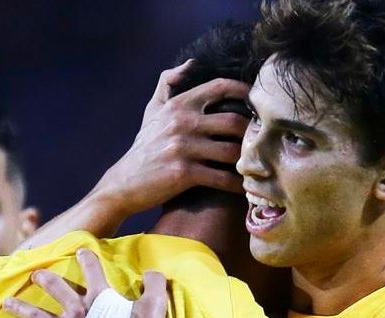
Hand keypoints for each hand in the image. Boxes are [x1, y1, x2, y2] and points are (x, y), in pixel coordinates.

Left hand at [0, 250, 178, 317]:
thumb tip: (153, 273)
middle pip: (57, 289)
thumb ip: (154, 285)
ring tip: (7, 303)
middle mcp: (78, 311)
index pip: (92, 269)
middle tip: (35, 274)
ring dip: (21, 308)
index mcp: (100, 298)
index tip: (81, 252)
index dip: (87, 259)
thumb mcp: (155, 305)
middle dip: (45, 279)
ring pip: (38, 317)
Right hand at [88, 61, 253, 219]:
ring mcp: (183, 148)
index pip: (219, 87)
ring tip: (254, 165)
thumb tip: (190, 63)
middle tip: (260, 141)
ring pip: (230, 151)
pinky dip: (234, 185)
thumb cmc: (144, 146)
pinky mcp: (183, 174)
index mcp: (178, 105)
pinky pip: (220, 178)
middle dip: (250, 133)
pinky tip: (241, 188)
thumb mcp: (152, 111)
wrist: (124, 182)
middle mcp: (182, 123)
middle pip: (233, 121)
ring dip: (245, 160)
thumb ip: (168, 84)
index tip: (257, 101)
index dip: (244, 91)